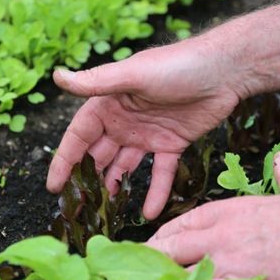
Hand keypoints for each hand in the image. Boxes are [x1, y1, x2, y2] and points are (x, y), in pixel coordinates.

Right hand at [47, 38, 247, 218]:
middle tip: (78, 207)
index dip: (65, 160)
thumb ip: (97, 82)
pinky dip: (155, 192)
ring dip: (116, 188)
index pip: (80, 136)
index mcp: (110, 104)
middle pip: (99, 155)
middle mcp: (124, 121)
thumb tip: (57, 77)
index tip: (54, 186)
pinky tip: (148, 213)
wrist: (225, 71)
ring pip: (125, 167)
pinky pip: (160, 173)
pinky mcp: (172, 144)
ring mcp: (148, 135)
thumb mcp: (134, 74)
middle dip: (87, 179)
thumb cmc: (177, 65)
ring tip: (106, 213)